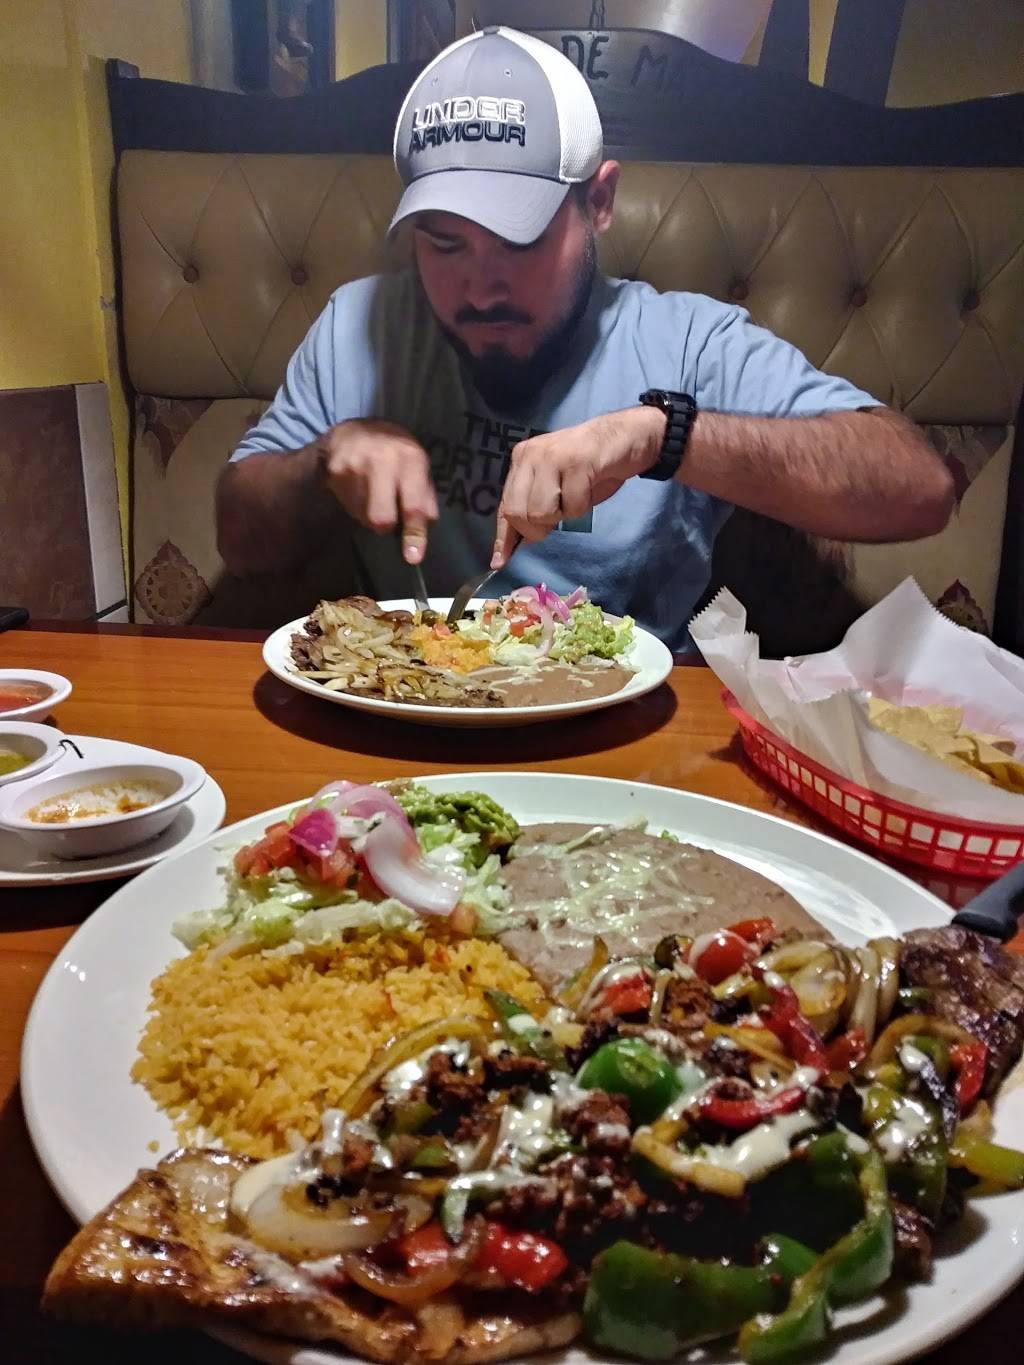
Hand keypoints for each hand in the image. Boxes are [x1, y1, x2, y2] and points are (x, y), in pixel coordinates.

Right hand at [318, 419, 437, 563]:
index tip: (413, 556)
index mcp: (410, 457)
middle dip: (384, 526)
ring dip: (369, 514)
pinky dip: (356, 505)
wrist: (353, 432)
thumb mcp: (417, 466)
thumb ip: (425, 496)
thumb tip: (427, 525)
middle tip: (387, 515)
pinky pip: (348, 506)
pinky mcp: (334, 471)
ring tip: (372, 492)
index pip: (413, 504)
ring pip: (363, 516)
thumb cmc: (394, 453)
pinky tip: (358, 487)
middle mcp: (382, 459)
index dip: (414, 532)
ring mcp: (355, 465)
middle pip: (381, 518)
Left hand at [491, 406, 665, 566]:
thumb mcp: (556, 486)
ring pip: (540, 512)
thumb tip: (519, 544)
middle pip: (518, 513)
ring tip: (577, 496)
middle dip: (537, 528)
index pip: (504, 506)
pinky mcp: (576, 462)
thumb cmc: (591, 467)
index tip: (501, 561)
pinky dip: (582, 507)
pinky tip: (589, 488)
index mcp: (522, 460)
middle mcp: (531, 456)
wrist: (627, 437)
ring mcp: (552, 457)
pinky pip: (571, 505)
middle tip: (560, 515)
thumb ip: (535, 507)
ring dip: (563, 515)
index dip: (504, 537)